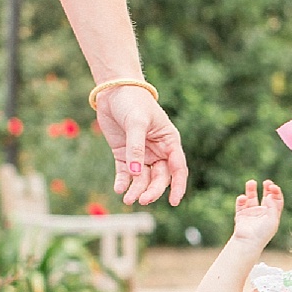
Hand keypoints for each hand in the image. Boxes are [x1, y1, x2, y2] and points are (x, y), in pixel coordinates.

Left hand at [94, 83, 186, 205]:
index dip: (177, 186)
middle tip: (142, 200)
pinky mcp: (124, 155)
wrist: (113, 90)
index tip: (174, 202)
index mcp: (169, 141)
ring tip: (127, 200)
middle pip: (159, 177)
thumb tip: (135, 173)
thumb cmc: (132, 101)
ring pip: (142, 179)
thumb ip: (136, 147)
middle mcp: (157, 151)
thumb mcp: (136, 122)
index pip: (178, 168)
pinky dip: (123, 183)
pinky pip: (126, 174)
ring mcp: (140, 154)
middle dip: (152, 190)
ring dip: (136, 190)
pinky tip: (119, 189)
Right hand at [232, 179, 282, 248]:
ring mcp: (251, 214)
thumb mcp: (273, 219)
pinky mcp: (241, 215)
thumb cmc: (263, 233)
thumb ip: (273, 206)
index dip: (276, 192)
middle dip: (267, 188)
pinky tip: (243, 198)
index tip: (273, 187)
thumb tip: (269, 195)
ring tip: (251, 182)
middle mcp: (262, 213)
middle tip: (267, 182)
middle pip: (266, 197)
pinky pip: (240, 204)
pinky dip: (241, 199)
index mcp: (272, 215)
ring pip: (251, 198)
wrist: (248, 242)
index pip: (277, 200)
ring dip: (251, 189)